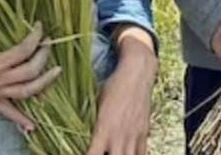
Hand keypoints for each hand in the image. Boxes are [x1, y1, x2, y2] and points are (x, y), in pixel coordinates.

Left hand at [85, 27, 155, 154]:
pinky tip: (126, 154)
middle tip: (98, 154)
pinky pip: (141, 153)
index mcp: (104, 128)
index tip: (78, 154)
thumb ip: (89, 122)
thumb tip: (77, 134)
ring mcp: (133, 135)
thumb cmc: (113, 85)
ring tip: (112, 153)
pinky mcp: (144, 132)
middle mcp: (119, 135)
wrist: (137, 73)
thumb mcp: (95, 103)